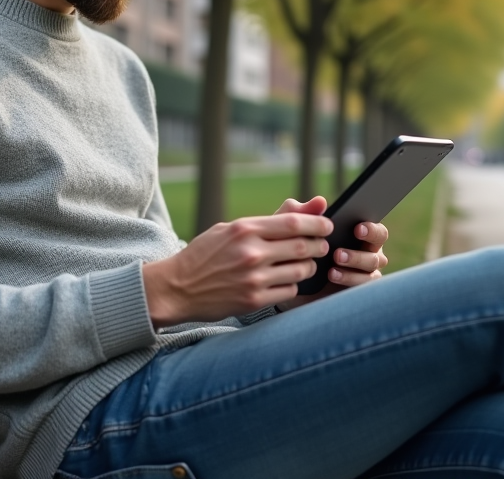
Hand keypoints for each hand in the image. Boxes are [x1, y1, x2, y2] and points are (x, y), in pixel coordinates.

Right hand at [142, 204, 332, 326]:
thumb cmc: (206, 254)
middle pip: (303, 246)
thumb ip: (273, 219)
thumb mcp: (232, 229)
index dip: (318, 224)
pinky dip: (293, 285)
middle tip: (322, 246)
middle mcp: (251, 253)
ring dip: (309, 266)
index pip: (294, 223)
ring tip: (304, 263)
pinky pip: (289, 291)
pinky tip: (285, 280)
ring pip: (301, 270)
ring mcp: (253, 278)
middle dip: (320, 245)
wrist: (176, 288)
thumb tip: (315, 204)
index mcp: (245, 229)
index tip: (327, 226)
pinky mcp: (253, 300)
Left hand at [276, 216, 389, 311]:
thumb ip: (304, 213)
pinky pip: (363, 286)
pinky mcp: (356, 289)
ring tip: (333, 266)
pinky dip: (349, 280)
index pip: (377, 230)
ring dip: (353, 265)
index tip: (357, 229)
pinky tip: (333, 276)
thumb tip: (320, 201)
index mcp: (360, 234)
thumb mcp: (294, 228)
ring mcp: (364, 272)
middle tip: (338, 253)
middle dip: (359, 252)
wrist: (289, 277)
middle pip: (378, 253)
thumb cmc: (296, 245)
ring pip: (371, 268)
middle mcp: (368, 253)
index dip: (371, 229)